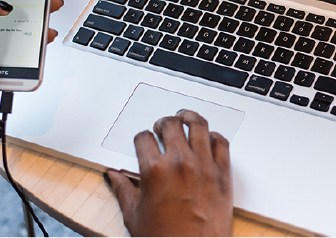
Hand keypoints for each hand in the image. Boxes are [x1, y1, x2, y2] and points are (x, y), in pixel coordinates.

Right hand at [107, 110, 232, 236]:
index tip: (144, 141)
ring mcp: (203, 166)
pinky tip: (207, 138)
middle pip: (171, 124)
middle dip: (163, 123)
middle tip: (162, 127)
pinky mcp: (223, 174)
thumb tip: (113, 176)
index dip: (142, 138)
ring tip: (185, 120)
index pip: (144, 138)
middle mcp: (180, 163)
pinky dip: (214, 136)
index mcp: (155, 171)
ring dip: (189, 119)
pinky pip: (221, 143)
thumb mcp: (135, 216)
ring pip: (198, 125)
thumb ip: (123, 191)